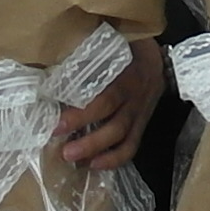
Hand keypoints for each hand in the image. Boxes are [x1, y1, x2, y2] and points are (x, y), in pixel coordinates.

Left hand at [55, 47, 162, 174]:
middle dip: (88, 140)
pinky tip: (94, 165)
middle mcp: (135, 97)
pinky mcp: (142, 124)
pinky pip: (132, 145)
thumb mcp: (110, 45)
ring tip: (72, 158)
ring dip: (97, 150)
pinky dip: (115, 158)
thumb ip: (87, 55)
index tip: (57, 124)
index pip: (106, 98)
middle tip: (63, 150)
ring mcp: (140, 112)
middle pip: (115, 123)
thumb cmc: (126, 47)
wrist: (158, 58)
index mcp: (127, 74)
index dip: (83, 115)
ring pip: (122, 136)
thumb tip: (51, 63)